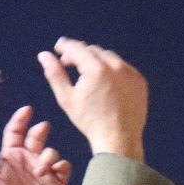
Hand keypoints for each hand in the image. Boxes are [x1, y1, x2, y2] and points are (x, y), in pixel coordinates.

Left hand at [0, 106, 69, 184]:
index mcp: (11, 157)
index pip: (16, 132)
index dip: (21, 119)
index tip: (27, 110)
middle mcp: (28, 160)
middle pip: (36, 137)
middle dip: (39, 130)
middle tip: (41, 127)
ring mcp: (44, 171)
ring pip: (51, 152)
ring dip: (48, 154)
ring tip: (40, 169)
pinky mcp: (57, 183)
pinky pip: (64, 167)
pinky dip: (61, 166)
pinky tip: (53, 171)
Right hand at [36, 38, 147, 162]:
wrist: (119, 139)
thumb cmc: (90, 121)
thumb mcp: (67, 97)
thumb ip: (54, 73)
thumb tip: (44, 55)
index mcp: (97, 69)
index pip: (77, 48)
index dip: (65, 46)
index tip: (58, 47)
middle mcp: (116, 67)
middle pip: (93, 50)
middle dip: (79, 54)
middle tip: (69, 63)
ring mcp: (130, 73)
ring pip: (109, 57)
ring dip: (96, 60)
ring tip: (86, 73)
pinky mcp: (140, 81)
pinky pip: (123, 68)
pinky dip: (113, 69)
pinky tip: (104, 80)